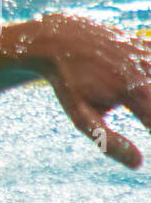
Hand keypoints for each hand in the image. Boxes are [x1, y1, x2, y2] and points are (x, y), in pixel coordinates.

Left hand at [26, 14, 150, 168]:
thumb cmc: (70, 82)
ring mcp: (150, 56)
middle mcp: (148, 72)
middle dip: (149, 116)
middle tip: (140, 121)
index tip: (147, 141)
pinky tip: (140, 92)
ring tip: (138, 111)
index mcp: (134, 92)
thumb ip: (109, 141)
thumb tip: (138, 164)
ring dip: (148, 103)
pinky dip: (149, 81)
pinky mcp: (149, 46)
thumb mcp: (81, 115)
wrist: (61, 38)